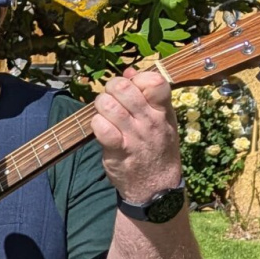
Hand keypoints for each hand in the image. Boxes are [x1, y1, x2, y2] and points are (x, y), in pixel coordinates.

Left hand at [91, 67, 184, 205]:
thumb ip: (147, 95)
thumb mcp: (162, 120)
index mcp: (163, 111)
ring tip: (104, 115)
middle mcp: (150, 121)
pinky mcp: (119, 151)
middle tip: (110, 99)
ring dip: (101, 107)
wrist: (158, 187)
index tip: (131, 87)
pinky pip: (101, 128)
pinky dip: (96, 125)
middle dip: (111, 89)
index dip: (136, 78)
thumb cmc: (157, 148)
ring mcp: (134, 136)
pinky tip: (100, 129)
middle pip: (123, 88)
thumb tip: (129, 71)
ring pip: (109, 106)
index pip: (155, 81)